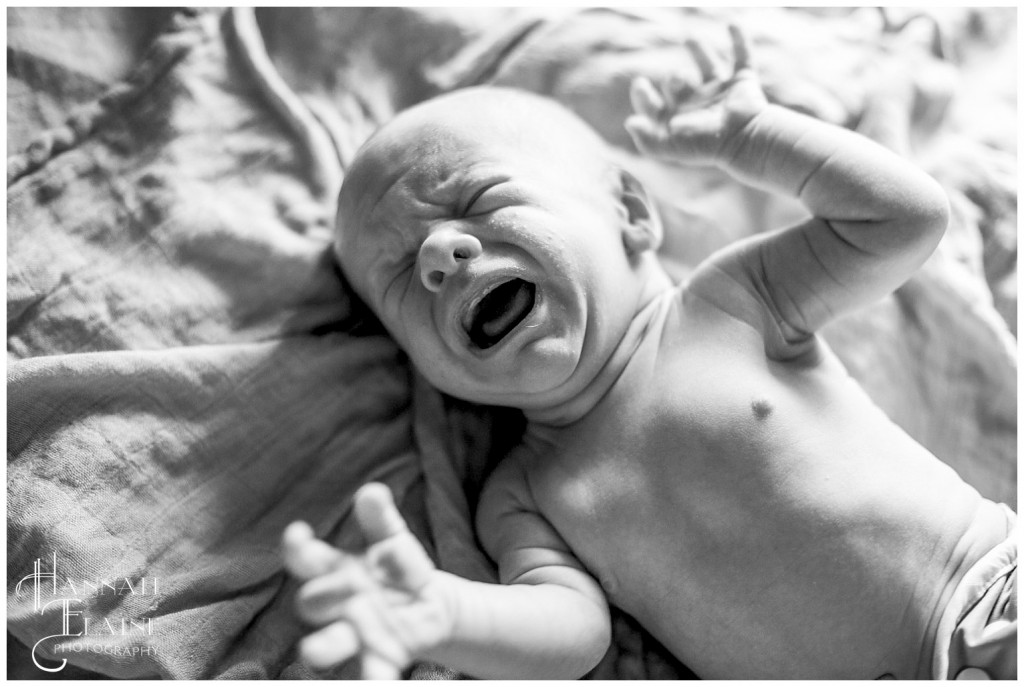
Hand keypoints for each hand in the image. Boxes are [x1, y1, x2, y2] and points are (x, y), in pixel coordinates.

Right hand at [282, 483, 451, 678]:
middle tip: (348, 584)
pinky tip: (373, 682)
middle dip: (322, 595)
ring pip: (327, 645)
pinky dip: (369, 678)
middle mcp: (338, 604)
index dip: (297, 548)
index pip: (306, 558)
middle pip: (313, 603)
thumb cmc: (398, 567)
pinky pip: (370, 672)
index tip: (297, 533)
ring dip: (322, 648)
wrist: (430, 603)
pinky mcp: (380, 657)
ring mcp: (355, 634)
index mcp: (336, 570)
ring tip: (314, 653)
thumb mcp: (392, 539)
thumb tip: (371, 491)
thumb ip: (380, 519)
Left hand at [625, 25, 767, 164]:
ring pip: (708, 68)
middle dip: (673, 80)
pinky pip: (742, 58)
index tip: (639, 84)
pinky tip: (732, 24)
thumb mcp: (672, 146)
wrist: (744, 138)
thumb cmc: (707, 143)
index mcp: (681, 120)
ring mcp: (721, 93)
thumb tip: (630, 123)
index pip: (656, 107)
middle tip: (676, 78)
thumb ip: (648, 139)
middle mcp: (699, 106)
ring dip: (700, 52)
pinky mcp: (743, 83)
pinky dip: (739, 41)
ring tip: (690, 37)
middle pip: (678, 86)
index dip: (643, 96)